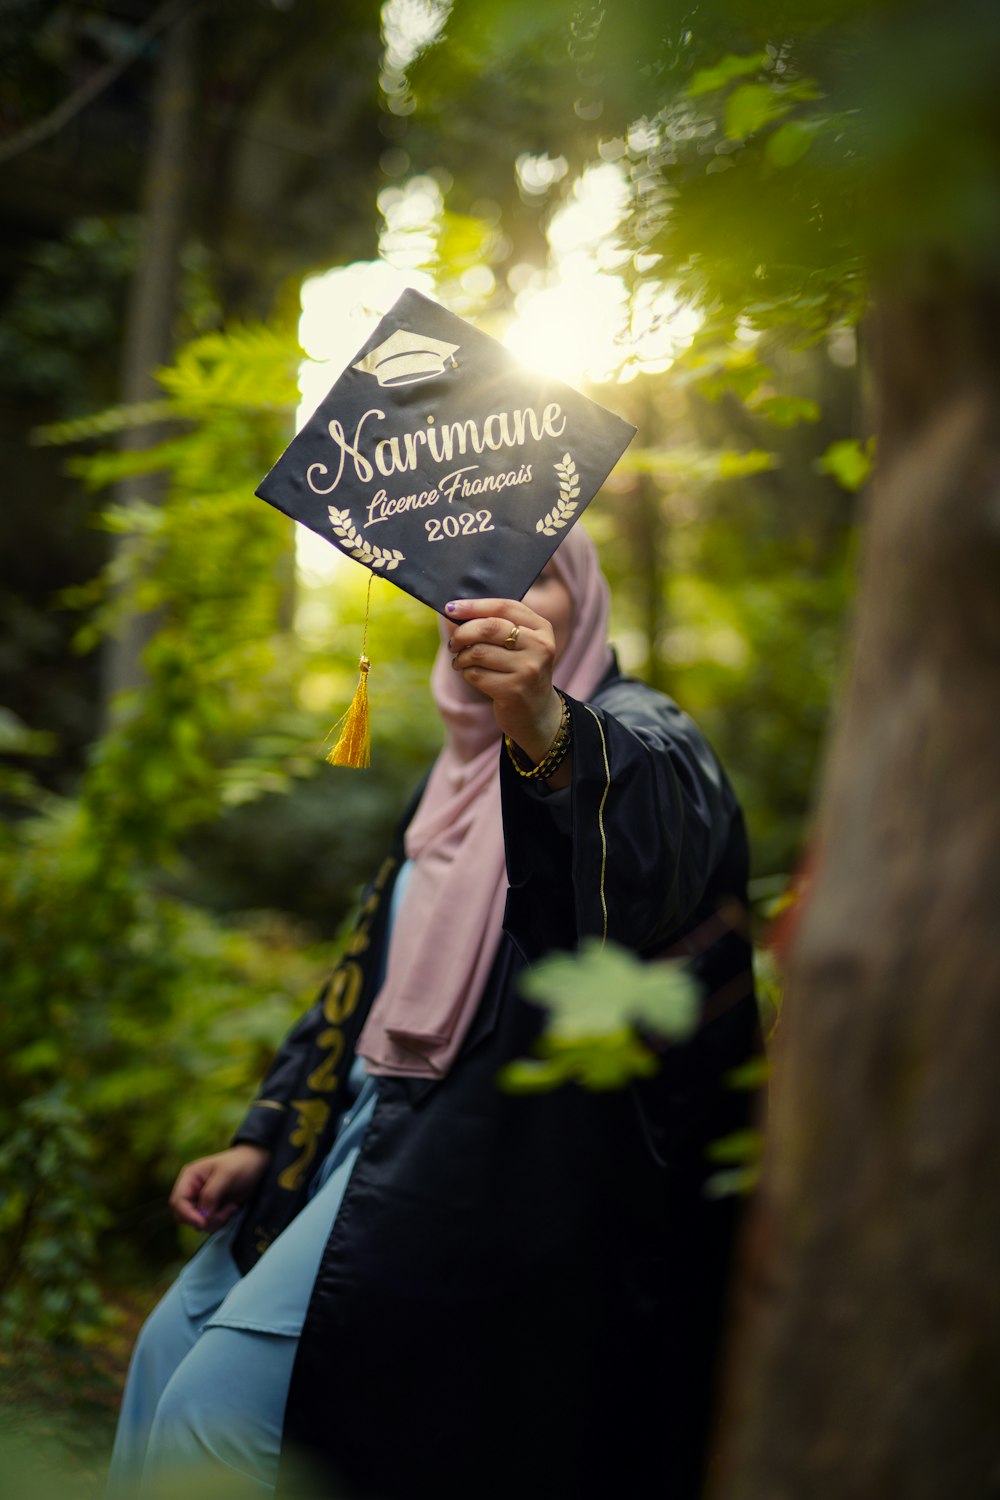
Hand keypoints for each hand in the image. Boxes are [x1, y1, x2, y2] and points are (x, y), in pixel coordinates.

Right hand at [168, 1143, 270, 1231]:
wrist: (257, 1164)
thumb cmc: (241, 1165)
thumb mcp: (226, 1175)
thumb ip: (211, 1195)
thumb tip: (201, 1217)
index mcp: (190, 1177)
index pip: (177, 1201)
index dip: (187, 1215)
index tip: (202, 1223)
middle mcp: (192, 1190)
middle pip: (183, 1216)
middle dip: (203, 1219)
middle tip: (223, 1213)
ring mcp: (201, 1201)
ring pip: (197, 1223)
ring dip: (215, 1220)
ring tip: (231, 1207)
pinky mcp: (211, 1209)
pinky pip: (209, 1223)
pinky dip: (220, 1220)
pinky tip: (232, 1208)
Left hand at [445, 596, 565, 775]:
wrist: (537, 713)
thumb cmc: (519, 671)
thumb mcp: (519, 645)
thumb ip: (495, 626)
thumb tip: (454, 611)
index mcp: (541, 629)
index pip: (504, 607)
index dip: (474, 606)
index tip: (450, 607)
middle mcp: (539, 647)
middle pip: (489, 628)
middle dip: (462, 633)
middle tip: (453, 643)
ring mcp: (528, 670)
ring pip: (478, 652)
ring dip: (461, 657)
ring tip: (461, 662)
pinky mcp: (513, 691)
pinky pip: (476, 674)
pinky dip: (467, 673)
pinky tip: (471, 675)